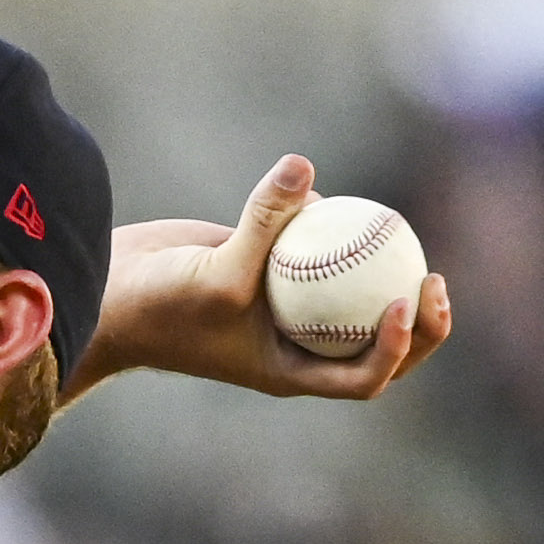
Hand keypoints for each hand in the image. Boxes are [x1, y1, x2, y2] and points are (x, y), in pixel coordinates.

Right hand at [66, 155, 452, 401]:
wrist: (110, 292)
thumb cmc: (160, 306)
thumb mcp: (216, 273)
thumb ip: (264, 223)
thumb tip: (304, 165)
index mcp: (292, 370)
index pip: (364, 377)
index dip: (398, 350)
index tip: (402, 306)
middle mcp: (297, 344)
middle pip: (377, 343)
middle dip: (419, 322)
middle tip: (433, 279)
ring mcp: (286, 306)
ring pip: (349, 291)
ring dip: (380, 268)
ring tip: (401, 232)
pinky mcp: (268, 266)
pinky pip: (313, 247)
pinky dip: (326, 225)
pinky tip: (327, 196)